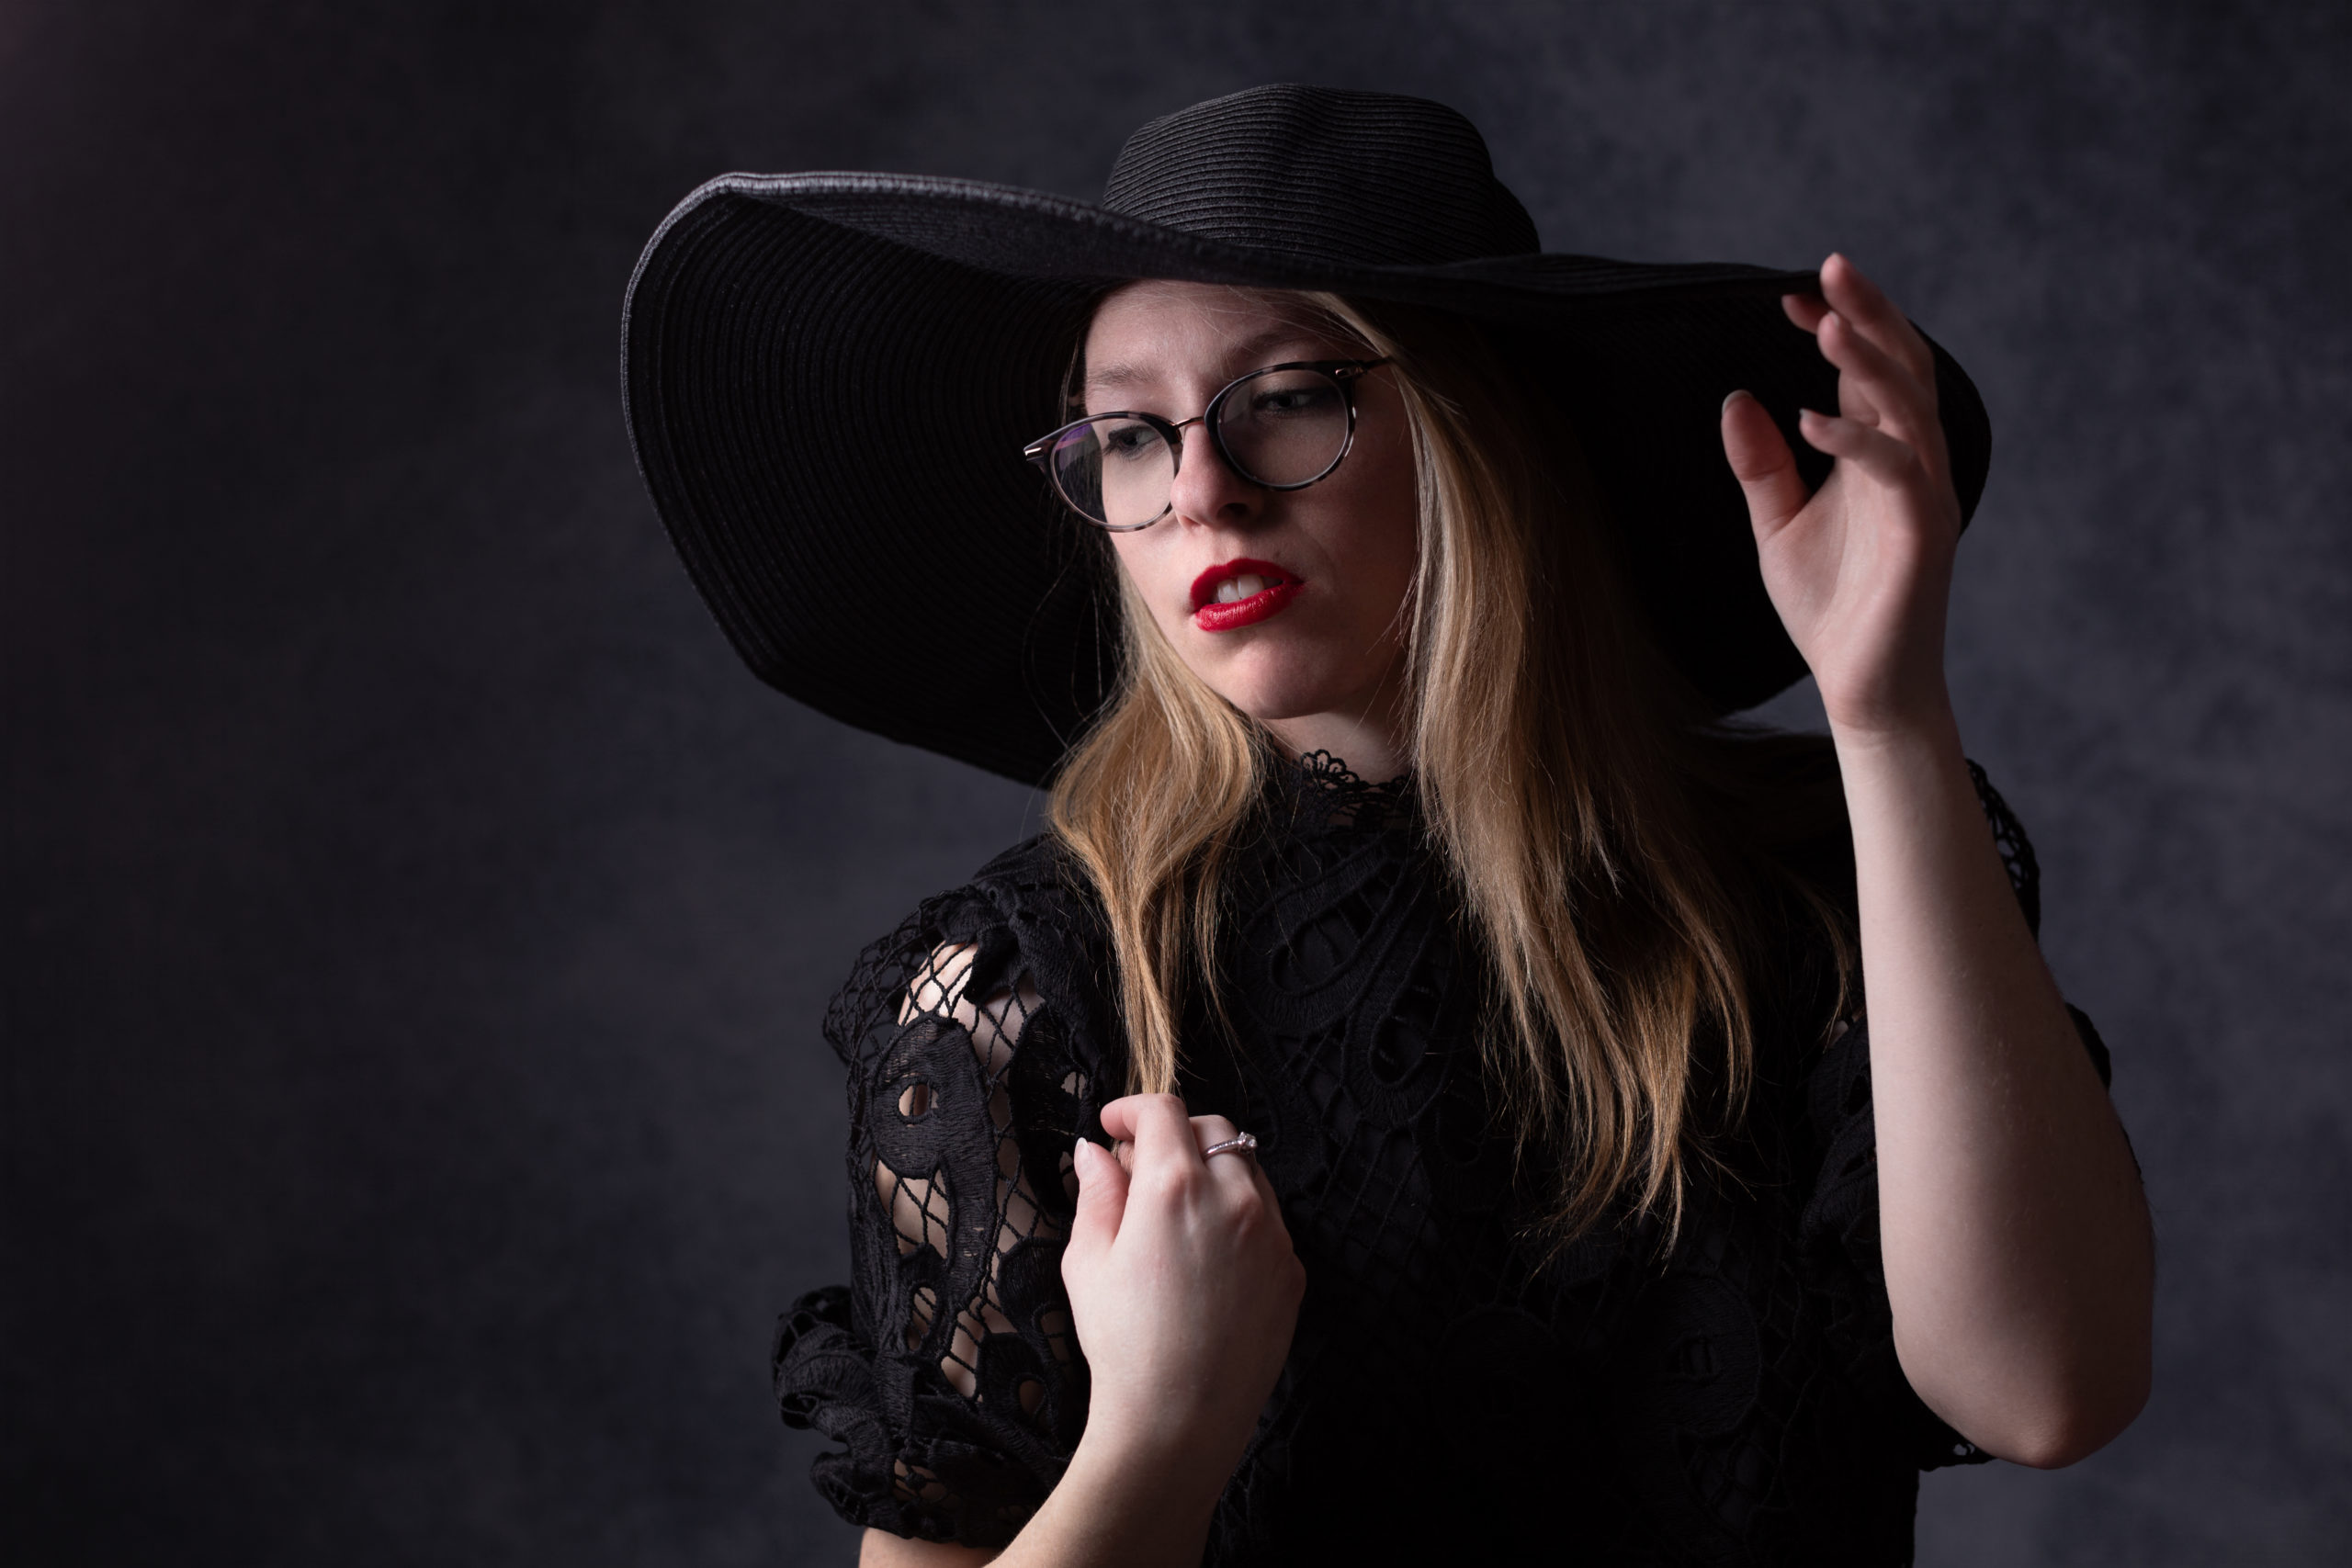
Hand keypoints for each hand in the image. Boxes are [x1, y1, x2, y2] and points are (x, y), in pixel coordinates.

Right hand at [1060, 1095, 1304, 1484]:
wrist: (1179, 1419)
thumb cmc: (1124, 1343)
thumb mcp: (1087, 1261)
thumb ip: (1096, 1193)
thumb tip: (1094, 1152)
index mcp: (1174, 1186)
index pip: (1163, 1110)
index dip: (1132, 1108)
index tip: (1114, 1127)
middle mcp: (1233, 1197)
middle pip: (1212, 1128)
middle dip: (1174, 1135)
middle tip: (1139, 1170)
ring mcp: (1271, 1232)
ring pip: (1246, 1168)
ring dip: (1211, 1170)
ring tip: (1175, 1213)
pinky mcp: (1291, 1268)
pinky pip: (1268, 1217)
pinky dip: (1238, 1214)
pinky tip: (1207, 1254)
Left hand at [1720, 253, 1963, 736]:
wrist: (1861, 686)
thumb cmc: (1829, 608)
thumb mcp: (1776, 525)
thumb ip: (1761, 463)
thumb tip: (1735, 397)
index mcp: (1880, 454)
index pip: (1865, 370)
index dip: (1835, 325)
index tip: (1787, 296)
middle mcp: (1910, 463)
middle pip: (1902, 367)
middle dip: (1869, 314)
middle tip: (1832, 265)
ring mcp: (1923, 494)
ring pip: (1909, 407)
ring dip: (1869, 361)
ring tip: (1826, 322)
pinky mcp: (1923, 532)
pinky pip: (1896, 470)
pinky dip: (1855, 439)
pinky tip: (1808, 418)